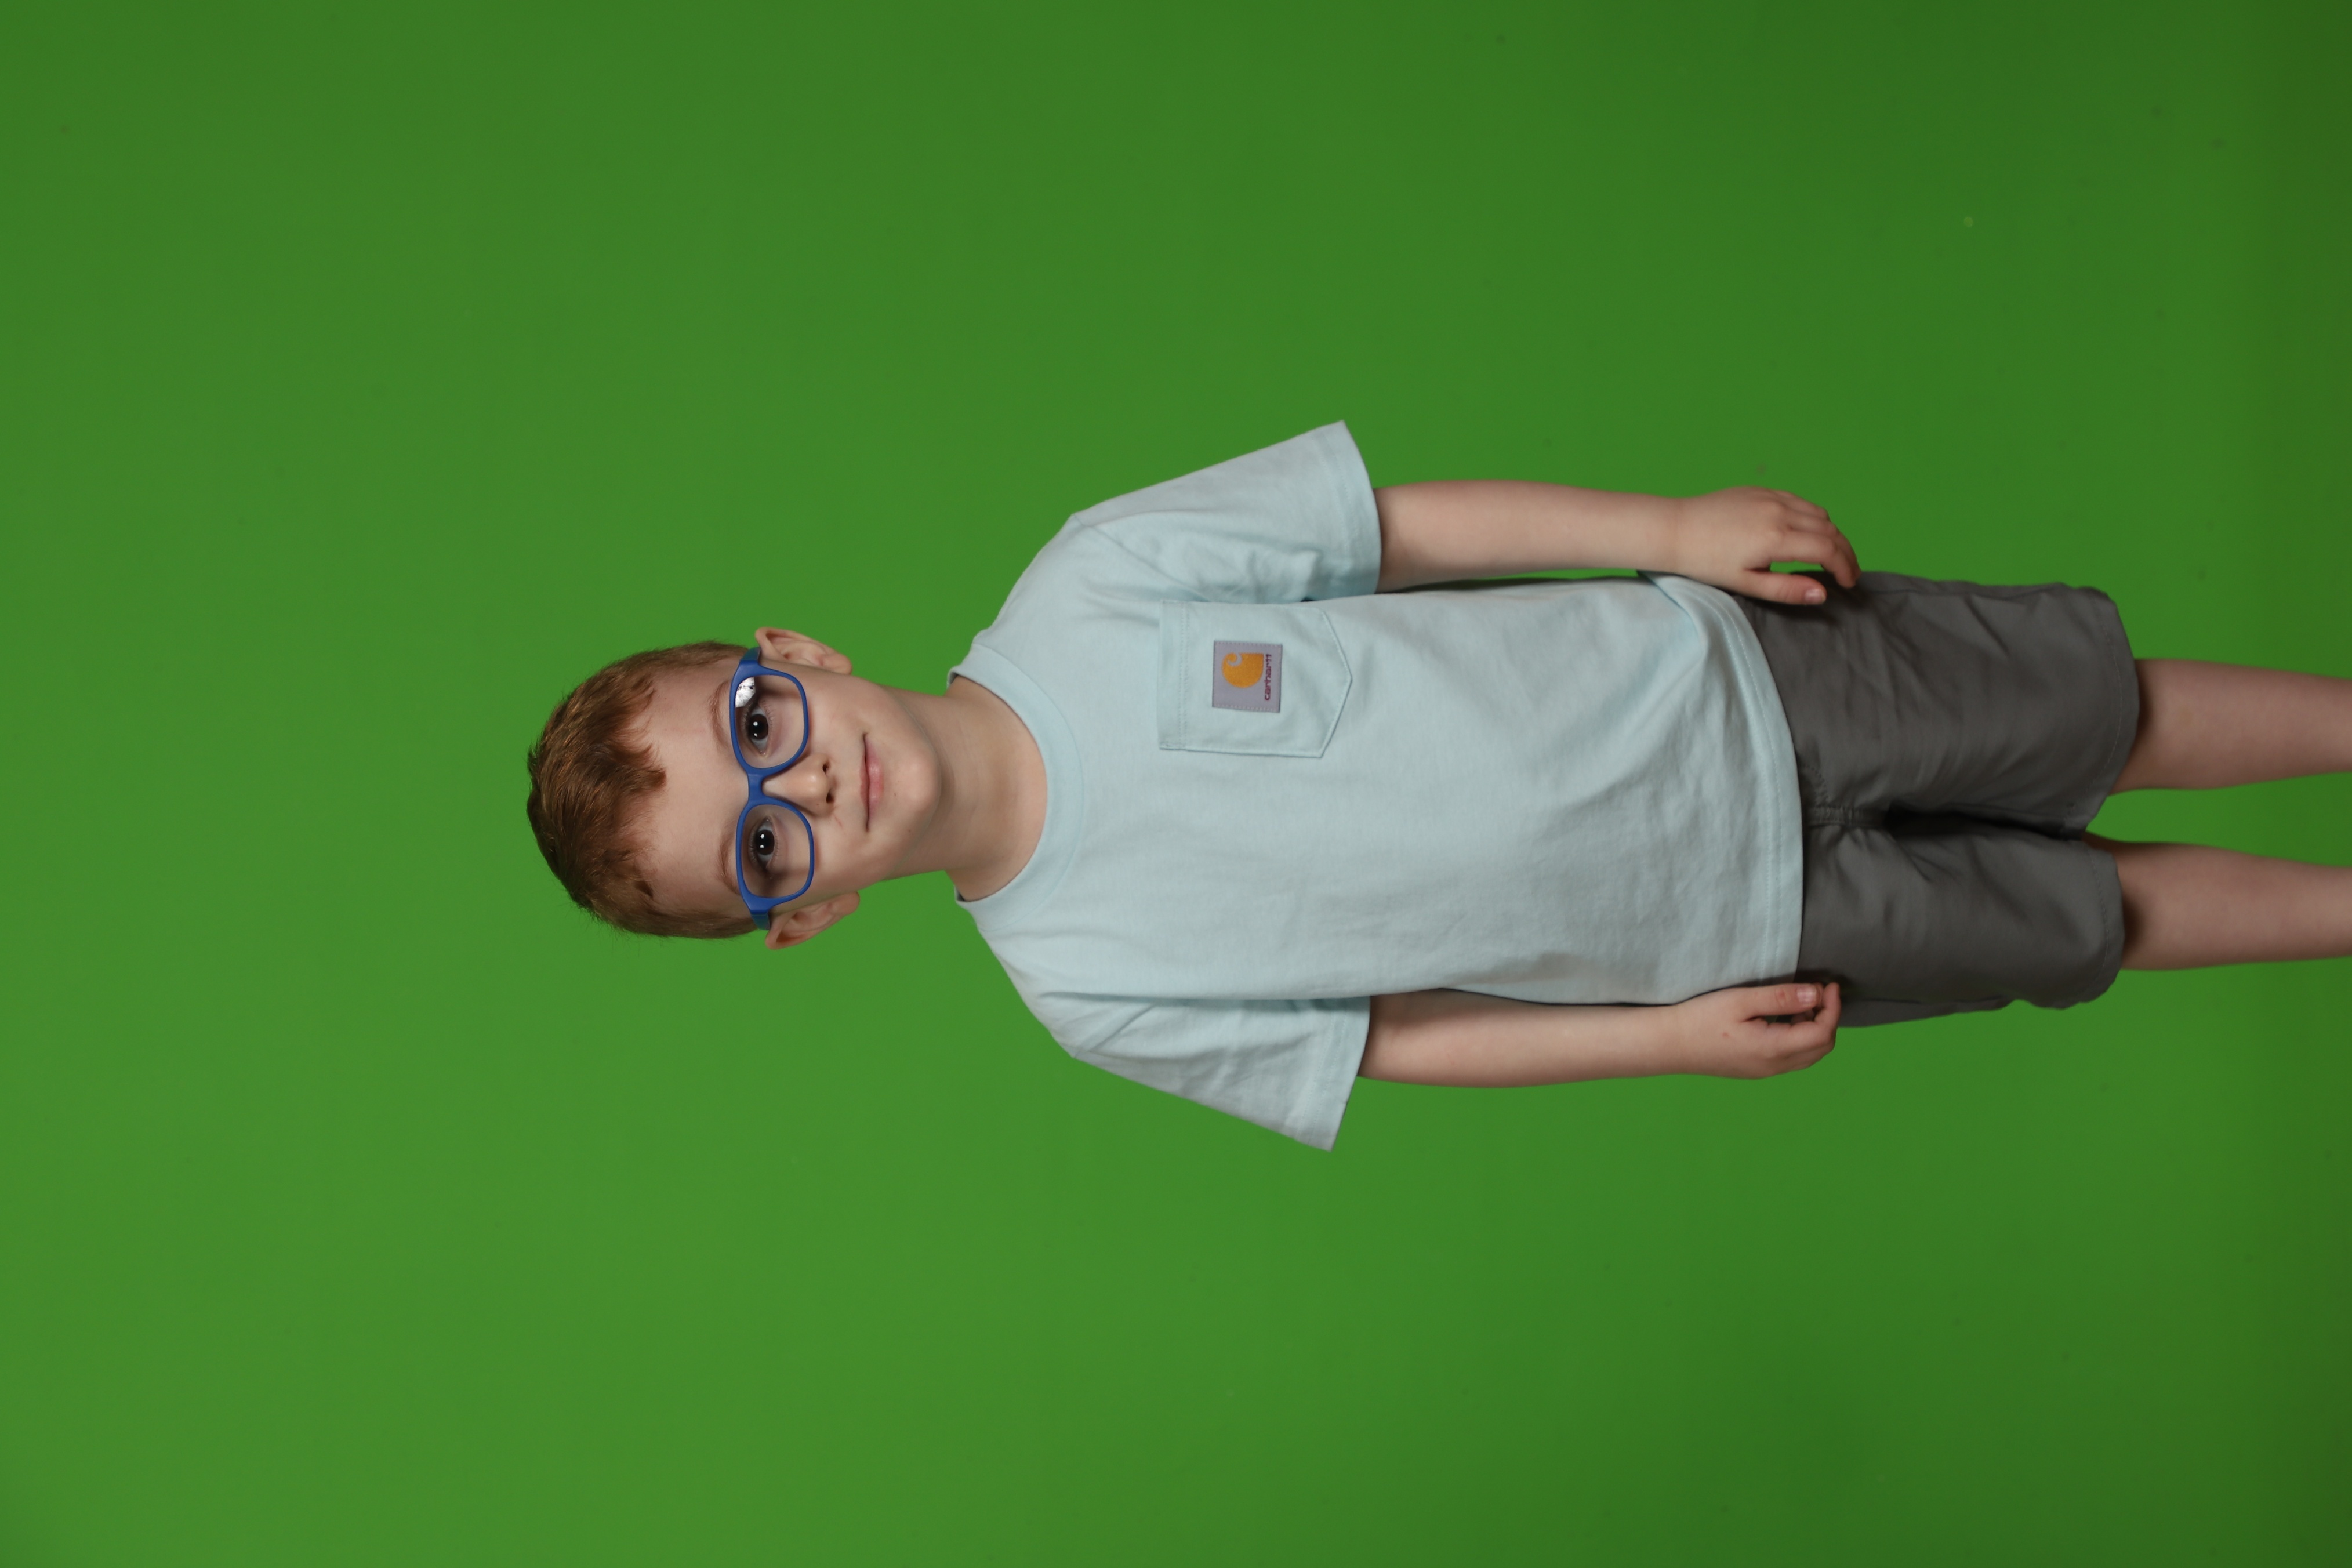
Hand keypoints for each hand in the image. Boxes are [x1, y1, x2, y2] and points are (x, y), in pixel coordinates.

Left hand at [1668, 488, 1858, 604]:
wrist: (1675, 529)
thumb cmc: (1705, 561)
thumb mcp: (1745, 583)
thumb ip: (1786, 589)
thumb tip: (1822, 593)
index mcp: (1776, 537)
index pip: (1827, 550)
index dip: (1845, 567)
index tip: (1849, 583)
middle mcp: (1778, 511)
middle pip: (1830, 529)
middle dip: (1845, 552)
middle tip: (1850, 572)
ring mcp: (1770, 497)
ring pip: (1817, 512)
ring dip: (1832, 533)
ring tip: (1833, 554)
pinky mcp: (1760, 490)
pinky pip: (1799, 501)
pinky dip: (1813, 516)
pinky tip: (1810, 531)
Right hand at [1668, 982, 1841, 1077]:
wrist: (1670, 1044)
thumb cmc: (1701, 1019)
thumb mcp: (1740, 1000)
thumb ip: (1781, 998)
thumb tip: (1815, 994)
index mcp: (1774, 1049)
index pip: (1823, 1033)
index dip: (1832, 1008)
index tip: (1828, 984)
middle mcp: (1775, 1066)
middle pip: (1821, 1048)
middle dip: (1828, 1019)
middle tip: (1820, 993)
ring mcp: (1765, 1071)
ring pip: (1808, 1055)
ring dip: (1815, 1029)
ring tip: (1803, 1003)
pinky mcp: (1755, 1069)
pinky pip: (1792, 1057)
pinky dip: (1800, 1038)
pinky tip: (1784, 1019)